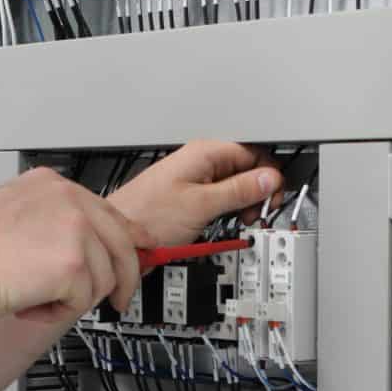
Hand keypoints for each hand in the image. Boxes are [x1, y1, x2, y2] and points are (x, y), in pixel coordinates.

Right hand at [0, 168, 156, 322]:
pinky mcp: (75, 264)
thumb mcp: (8, 212)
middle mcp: (70, 200)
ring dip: (72, 299)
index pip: (107, 212)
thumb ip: (46, 220)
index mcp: (52, 185)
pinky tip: (28, 304)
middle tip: (119, 301)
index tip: (139, 251)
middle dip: (123, 279)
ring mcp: (76, 230)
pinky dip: (56, 313)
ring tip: (34, 298)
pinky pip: (83, 301)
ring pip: (103, 279)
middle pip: (122, 244)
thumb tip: (73, 243)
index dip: (126, 239)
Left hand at [106, 142, 282, 246]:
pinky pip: (219, 197)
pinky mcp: (190, 197)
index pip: (252, 152)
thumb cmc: (145, 217)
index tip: (272, 196)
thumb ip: (238, 190)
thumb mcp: (202, 204)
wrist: (119, 238)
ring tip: (241, 219)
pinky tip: (226, 222)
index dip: (268, 174)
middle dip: (257, 190)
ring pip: (234, 185)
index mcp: (203, 153)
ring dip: (244, 202)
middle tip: (257, 212)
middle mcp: (199, 161)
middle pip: (245, 168)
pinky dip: (229, 209)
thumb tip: (269, 179)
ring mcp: (194, 179)